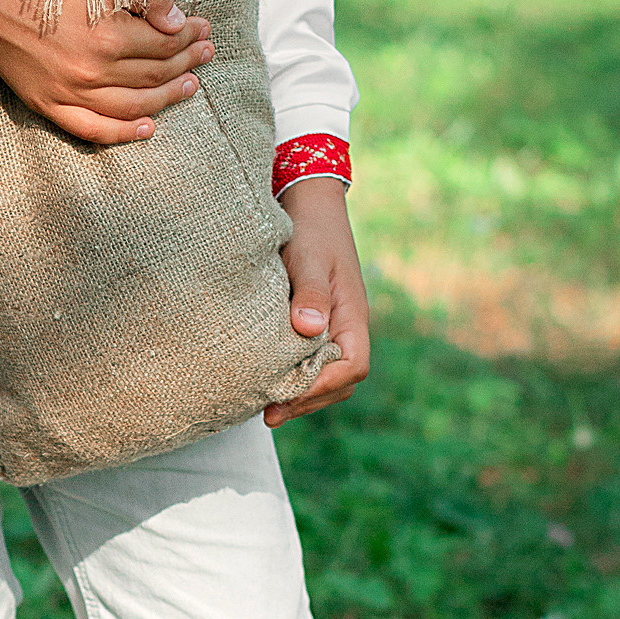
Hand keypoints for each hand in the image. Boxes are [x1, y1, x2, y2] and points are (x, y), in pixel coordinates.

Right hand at [0, 0, 212, 146]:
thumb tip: (178, 22)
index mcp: (108, 36)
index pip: (164, 43)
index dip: (190, 36)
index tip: (204, 29)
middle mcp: (92, 71)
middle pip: (154, 73)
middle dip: (186, 62)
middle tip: (206, 54)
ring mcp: (70, 93)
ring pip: (133, 105)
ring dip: (167, 98)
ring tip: (190, 86)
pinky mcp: (49, 105)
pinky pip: (93, 129)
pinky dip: (123, 133)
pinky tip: (149, 128)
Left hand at [264, 176, 370, 425]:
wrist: (307, 204)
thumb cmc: (311, 229)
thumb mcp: (310, 259)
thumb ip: (311, 293)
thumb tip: (309, 329)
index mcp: (353, 315)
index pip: (352, 365)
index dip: (324, 386)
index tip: (289, 396)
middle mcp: (346, 326)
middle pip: (341, 380)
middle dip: (308, 399)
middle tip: (270, 414)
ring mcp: (331, 326)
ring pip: (326, 374)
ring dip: (301, 394)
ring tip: (266, 408)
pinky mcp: (313, 323)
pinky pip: (310, 360)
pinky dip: (293, 376)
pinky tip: (266, 381)